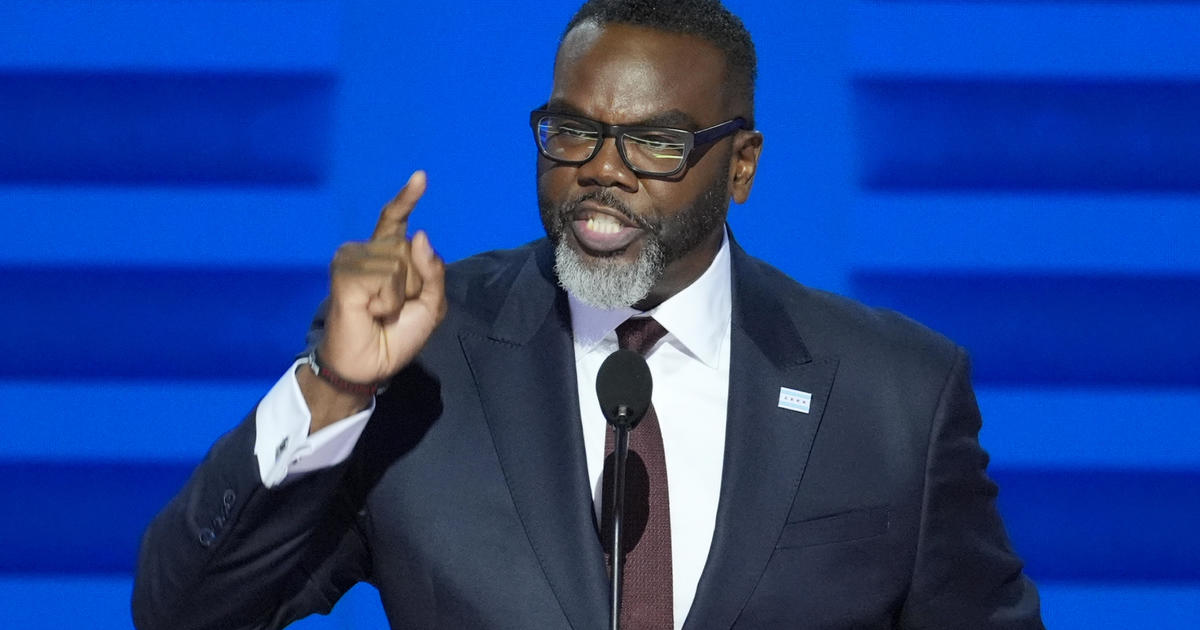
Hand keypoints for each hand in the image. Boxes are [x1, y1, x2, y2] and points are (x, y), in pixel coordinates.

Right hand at [301, 171, 446, 424]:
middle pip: (409, 248)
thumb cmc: (397, 336)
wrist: (369, 366)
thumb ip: (432, 271)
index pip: (395, 220)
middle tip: (394, 309)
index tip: (421, 177)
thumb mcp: (430, 306)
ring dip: (399, 295)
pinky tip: (371, 311)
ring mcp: (352, 260)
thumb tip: (419, 234)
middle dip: (414, 285)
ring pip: (399, 262)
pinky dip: (387, 300)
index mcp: (385, 255)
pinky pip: (386, 277)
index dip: (406, 199)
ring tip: (380, 311)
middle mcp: (365, 251)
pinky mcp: (344, 273)